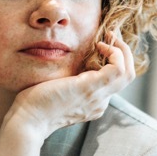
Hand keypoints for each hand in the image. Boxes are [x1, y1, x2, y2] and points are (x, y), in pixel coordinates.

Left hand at [8, 29, 135, 138]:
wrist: (28, 120)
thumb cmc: (35, 104)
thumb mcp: (58, 90)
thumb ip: (69, 81)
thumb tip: (70, 63)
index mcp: (93, 104)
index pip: (114, 81)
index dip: (113, 59)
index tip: (101, 44)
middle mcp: (100, 102)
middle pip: (127, 77)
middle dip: (123, 52)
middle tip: (112, 35)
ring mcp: (97, 97)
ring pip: (128, 73)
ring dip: (122, 50)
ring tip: (108, 38)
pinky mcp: (90, 88)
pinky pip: (118, 69)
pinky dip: (114, 53)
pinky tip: (100, 45)